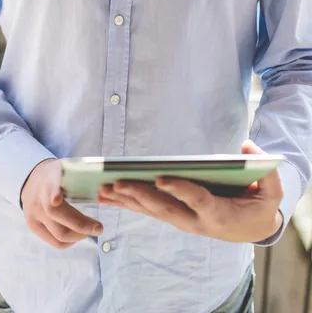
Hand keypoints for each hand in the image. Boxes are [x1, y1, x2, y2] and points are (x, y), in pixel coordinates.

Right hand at [21, 159, 102, 248]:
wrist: (31, 179)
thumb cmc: (58, 175)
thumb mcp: (67, 167)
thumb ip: (81, 172)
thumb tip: (106, 175)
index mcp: (49, 179)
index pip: (49, 186)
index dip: (53, 192)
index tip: (57, 199)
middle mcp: (38, 197)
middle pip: (57, 215)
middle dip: (82, 225)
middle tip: (99, 227)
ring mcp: (33, 214)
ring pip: (59, 233)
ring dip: (79, 235)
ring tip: (91, 229)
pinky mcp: (33, 226)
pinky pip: (54, 241)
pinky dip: (70, 241)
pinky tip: (78, 234)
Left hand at [96, 141, 283, 242]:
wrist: (253, 230)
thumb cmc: (259, 206)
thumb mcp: (272, 191)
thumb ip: (266, 171)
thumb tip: (247, 146)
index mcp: (218, 213)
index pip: (196, 200)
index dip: (179, 189)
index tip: (160, 177)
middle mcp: (196, 221)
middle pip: (165, 208)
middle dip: (140, 195)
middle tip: (117, 183)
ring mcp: (183, 221)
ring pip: (152, 211)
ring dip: (127, 200)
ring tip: (103, 189)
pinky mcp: (176, 217)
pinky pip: (149, 211)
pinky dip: (128, 203)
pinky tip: (109, 196)